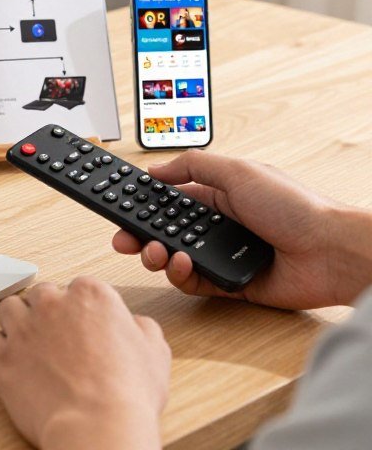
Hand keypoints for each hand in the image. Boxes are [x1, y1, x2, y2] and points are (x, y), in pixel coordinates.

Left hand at [0, 278, 169, 449]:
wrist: (97, 426)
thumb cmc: (127, 394)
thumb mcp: (154, 352)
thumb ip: (139, 327)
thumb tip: (133, 324)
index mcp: (90, 295)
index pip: (79, 288)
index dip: (81, 310)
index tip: (83, 327)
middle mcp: (52, 303)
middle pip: (41, 295)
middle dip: (48, 313)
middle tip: (58, 340)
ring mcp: (23, 328)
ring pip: (9, 309)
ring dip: (18, 323)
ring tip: (30, 345)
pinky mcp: (1, 356)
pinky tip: (9, 359)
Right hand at [112, 150, 371, 308]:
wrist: (330, 252)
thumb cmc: (295, 207)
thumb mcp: (238, 171)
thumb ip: (194, 166)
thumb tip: (157, 168)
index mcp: (218, 195)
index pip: (170, 198)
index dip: (144, 202)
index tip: (120, 206)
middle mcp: (218, 225)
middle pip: (165, 230)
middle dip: (140, 234)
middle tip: (122, 238)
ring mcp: (222, 255)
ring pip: (173, 257)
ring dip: (156, 255)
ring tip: (154, 252)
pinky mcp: (229, 283)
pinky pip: (193, 282)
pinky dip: (180, 274)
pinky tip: (180, 264)